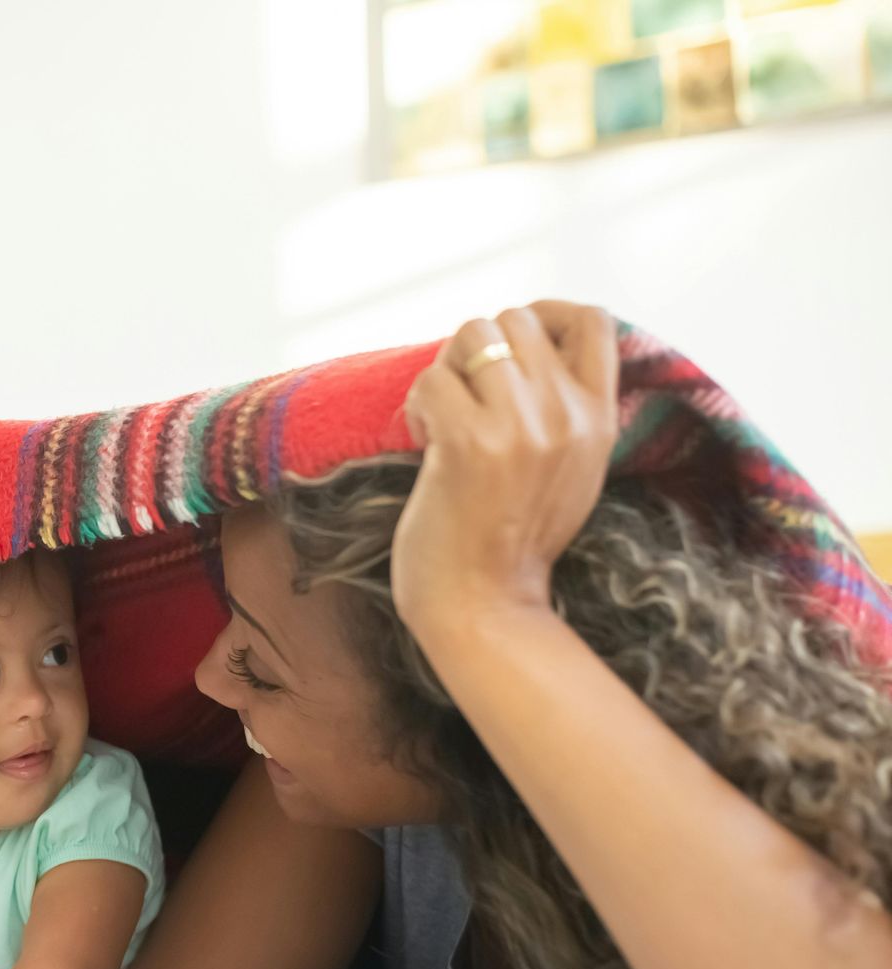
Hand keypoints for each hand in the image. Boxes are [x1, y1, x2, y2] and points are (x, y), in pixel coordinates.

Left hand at [393, 302, 619, 632]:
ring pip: (473, 334)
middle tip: (461, 397)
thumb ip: (566, 412)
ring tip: (441, 418)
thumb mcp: (570, 472)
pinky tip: (423, 442)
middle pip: (518, 318)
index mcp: (599, 419)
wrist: (484, 607)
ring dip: (444, 369)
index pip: (593, 320)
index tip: (509, 345)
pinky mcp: (471, 443)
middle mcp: (568, 415)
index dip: (543, 314)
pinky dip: (416, 405)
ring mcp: (522, 427)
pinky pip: (432, 380)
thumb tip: (530, 351)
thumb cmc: (511, 544)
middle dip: (476, 346)